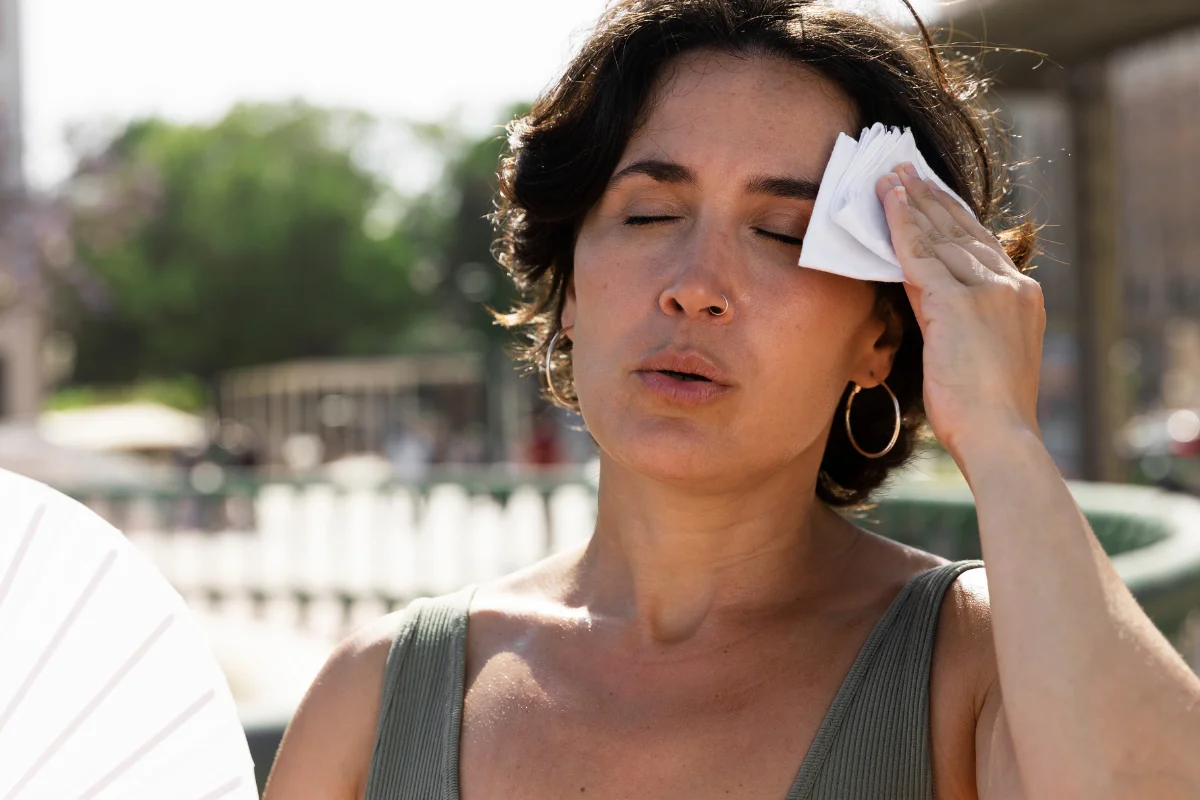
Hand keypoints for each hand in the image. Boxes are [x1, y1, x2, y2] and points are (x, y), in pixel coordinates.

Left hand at [875, 162, 1044, 460]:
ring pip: (940, 235)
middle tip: (905, 169)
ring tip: (889, 175)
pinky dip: (901, 224)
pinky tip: (886, 201)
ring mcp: (988, 291)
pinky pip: (920, 254)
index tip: (933, 192)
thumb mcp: (982, 356)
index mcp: (1022, 298)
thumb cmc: (987, 415)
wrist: (1000, 437)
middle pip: (962, 230)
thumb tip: (934, 309)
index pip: (983, 244)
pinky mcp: (958, 303)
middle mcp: (1010, 286)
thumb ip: (964, 323)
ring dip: (912, 201)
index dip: (954, 216)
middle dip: (931, 198)